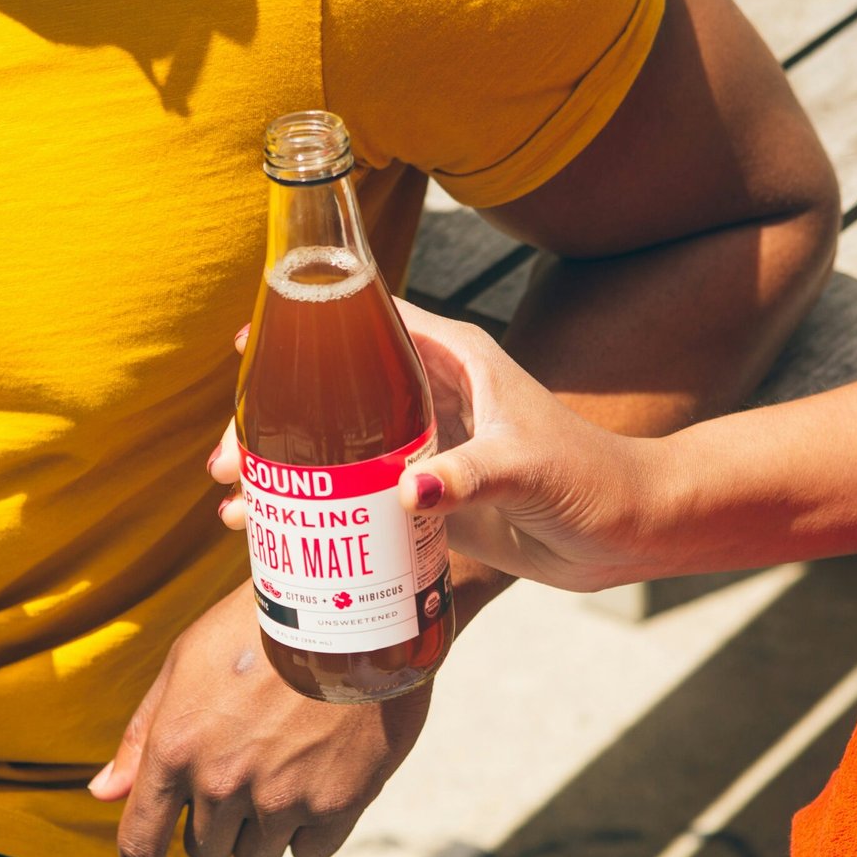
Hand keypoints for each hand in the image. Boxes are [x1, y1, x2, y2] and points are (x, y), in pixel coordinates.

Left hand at [88, 582, 432, 856]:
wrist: (350, 609)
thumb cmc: (258, 626)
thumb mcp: (184, 665)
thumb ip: (143, 736)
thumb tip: (102, 793)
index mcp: (175, 748)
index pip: (141, 841)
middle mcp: (222, 783)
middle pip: (206, 849)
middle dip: (216, 821)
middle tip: (243, 770)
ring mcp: (281, 798)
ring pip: (257, 854)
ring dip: (263, 827)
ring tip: (283, 766)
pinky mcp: (336, 804)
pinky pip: (308, 851)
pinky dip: (309, 827)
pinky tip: (317, 777)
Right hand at [211, 303, 651, 592]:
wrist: (628, 535)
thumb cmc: (592, 480)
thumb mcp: (528, 469)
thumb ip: (471, 475)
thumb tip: (408, 492)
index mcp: (452, 359)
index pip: (365, 321)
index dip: (304, 326)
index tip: (248, 347)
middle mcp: (429, 395)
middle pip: (330, 393)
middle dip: (273, 422)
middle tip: (228, 460)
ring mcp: (421, 445)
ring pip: (332, 447)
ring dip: (281, 472)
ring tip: (234, 501)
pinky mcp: (425, 494)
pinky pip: (352, 496)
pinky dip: (311, 511)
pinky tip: (271, 535)